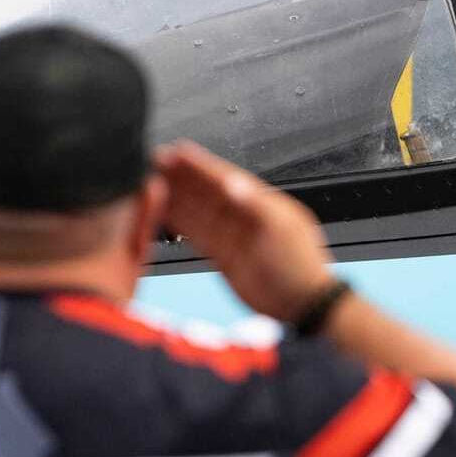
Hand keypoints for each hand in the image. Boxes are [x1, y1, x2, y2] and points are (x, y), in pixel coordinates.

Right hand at [156, 142, 333, 320]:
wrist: (304, 304)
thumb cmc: (301, 267)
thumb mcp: (280, 229)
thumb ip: (253, 204)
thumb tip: (231, 182)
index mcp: (262, 202)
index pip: (224, 178)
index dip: (200, 165)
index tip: (178, 152)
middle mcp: (244, 216)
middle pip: (206, 191)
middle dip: (181, 176)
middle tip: (155, 161)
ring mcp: (233, 236)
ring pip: (198, 211)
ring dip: (176, 197)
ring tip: (151, 182)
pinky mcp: (224, 256)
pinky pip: (197, 234)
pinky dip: (181, 223)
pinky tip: (164, 212)